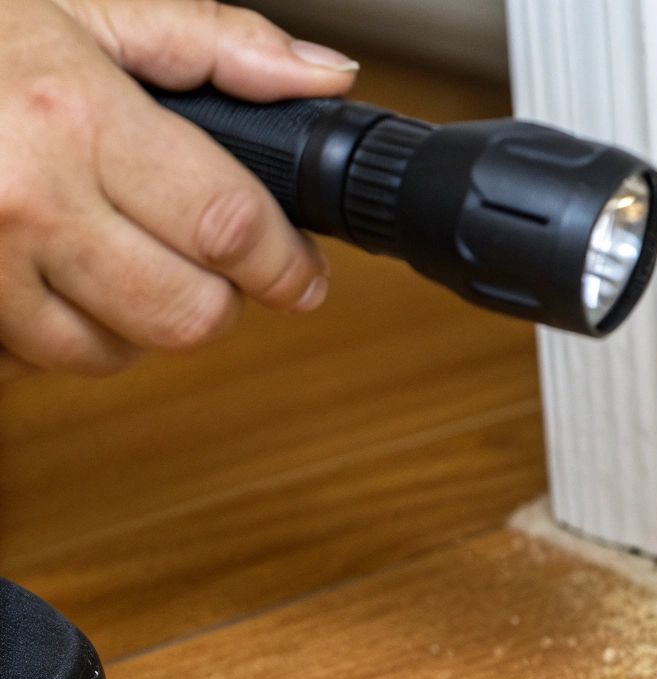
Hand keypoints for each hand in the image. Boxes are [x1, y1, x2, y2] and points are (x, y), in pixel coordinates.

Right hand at [0, 0, 358, 377]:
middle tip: (212, 267)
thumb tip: (325, 77)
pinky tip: (48, 278)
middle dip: (219, 298)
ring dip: (137, 323)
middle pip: (186, 313)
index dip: (285, 266)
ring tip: (118, 260)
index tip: (300, 276)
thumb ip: (214, 43)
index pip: (229, 229)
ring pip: (111, 353)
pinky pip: (29, 363)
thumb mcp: (83, 10)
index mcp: (76, 118)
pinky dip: (57, 336)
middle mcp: (24, 200)